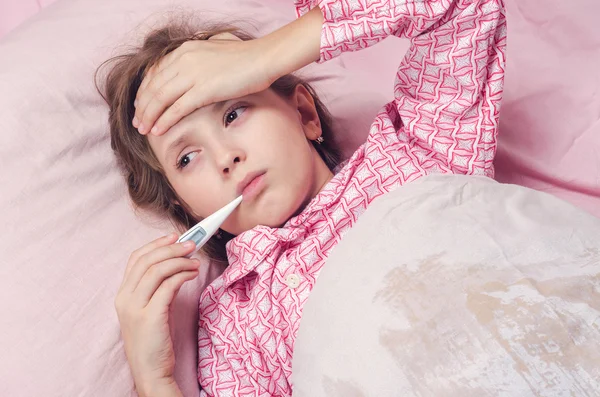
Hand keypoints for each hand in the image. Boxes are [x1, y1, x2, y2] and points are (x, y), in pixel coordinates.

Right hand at [114, 233, 198, 395]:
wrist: (150, 370)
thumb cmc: (154, 339)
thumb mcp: (152, 308)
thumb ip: (158, 287)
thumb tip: (177, 265)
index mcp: (122, 294)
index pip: (135, 259)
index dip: (155, 244)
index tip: (174, 236)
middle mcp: (125, 298)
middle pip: (146, 260)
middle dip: (171, 247)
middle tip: (191, 244)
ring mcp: (135, 308)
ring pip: (156, 270)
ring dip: (180, 261)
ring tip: (195, 262)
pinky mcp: (150, 316)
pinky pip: (168, 286)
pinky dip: (182, 275)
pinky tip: (193, 275)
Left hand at [133, 32, 275, 135]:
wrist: (263, 58)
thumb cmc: (245, 57)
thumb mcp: (215, 51)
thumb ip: (200, 58)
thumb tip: (197, 64)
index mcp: (184, 51)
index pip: (154, 73)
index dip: (144, 92)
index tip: (140, 106)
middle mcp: (184, 60)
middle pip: (153, 87)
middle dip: (142, 107)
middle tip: (136, 122)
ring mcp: (193, 75)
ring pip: (160, 99)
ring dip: (148, 116)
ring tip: (142, 130)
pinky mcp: (204, 90)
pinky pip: (177, 108)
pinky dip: (164, 120)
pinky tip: (157, 131)